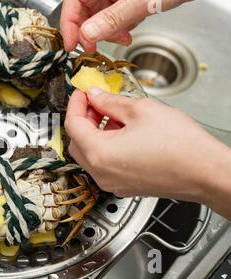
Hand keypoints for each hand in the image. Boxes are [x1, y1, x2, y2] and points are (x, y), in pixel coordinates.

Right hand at [60, 0, 216, 51]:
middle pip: (84, 7)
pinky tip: (127, 33)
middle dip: (89, 30)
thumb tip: (87, 35)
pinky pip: (113, 15)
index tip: (72, 44)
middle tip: (93, 48)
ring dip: (105, 32)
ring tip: (119, 39)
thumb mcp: (142, 0)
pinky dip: (117, 28)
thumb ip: (113, 19)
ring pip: (98, 14)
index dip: (70, 22)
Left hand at [64, 89, 230, 218]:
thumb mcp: (141, 110)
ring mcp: (112, 183)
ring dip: (95, 132)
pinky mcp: (124, 186)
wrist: (206, 172)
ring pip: (90, 154)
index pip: (73, 125)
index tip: (81, 92)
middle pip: (77, 142)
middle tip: (96, 102)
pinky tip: (122, 131)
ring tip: (113, 114)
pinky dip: (106, 146)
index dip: (75, 104)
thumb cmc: (181, 146)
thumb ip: (110, 101)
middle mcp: (101, 174)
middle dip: (83, 119)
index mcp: (100, 155)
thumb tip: (95, 95)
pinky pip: (104, 164)